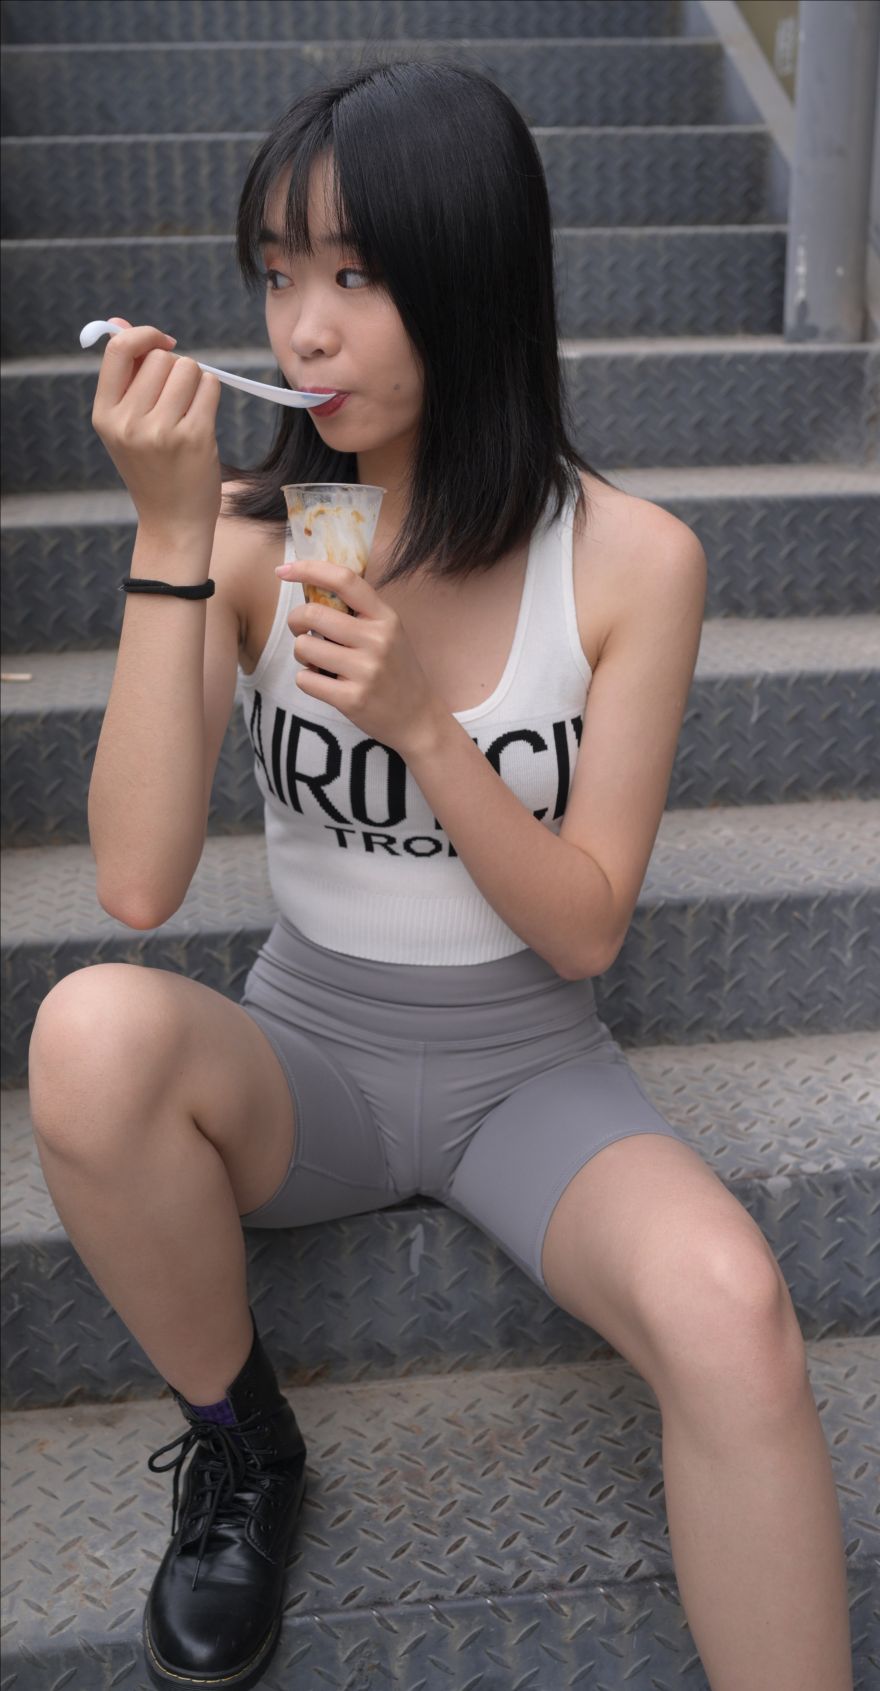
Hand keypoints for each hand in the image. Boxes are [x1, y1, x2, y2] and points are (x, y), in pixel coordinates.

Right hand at [90, 317, 221, 540]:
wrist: (172, 522)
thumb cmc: (152, 468)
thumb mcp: (126, 425)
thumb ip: (125, 375)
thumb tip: (119, 322)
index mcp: (105, 415)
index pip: (118, 350)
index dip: (143, 335)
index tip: (162, 343)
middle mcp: (129, 423)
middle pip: (160, 357)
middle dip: (175, 368)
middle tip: (176, 400)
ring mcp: (162, 431)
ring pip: (188, 367)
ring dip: (195, 381)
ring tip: (189, 411)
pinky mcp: (195, 438)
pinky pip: (210, 386)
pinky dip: (210, 394)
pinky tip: (203, 419)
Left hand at [280, 558, 443, 757]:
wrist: (418, 718)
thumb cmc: (396, 671)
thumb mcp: (389, 632)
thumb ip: (358, 612)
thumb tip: (311, 589)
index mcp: (385, 618)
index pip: (344, 580)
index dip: (309, 569)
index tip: (283, 571)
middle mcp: (377, 640)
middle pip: (312, 614)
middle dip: (296, 621)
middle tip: (301, 631)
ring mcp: (365, 671)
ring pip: (304, 647)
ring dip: (301, 654)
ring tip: (317, 662)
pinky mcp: (352, 699)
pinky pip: (305, 680)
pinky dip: (306, 679)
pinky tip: (323, 683)